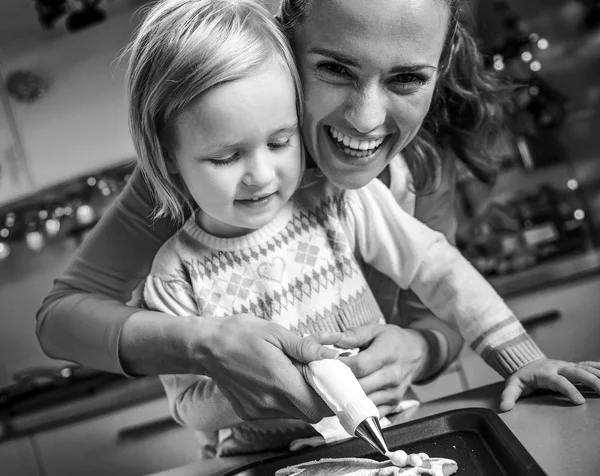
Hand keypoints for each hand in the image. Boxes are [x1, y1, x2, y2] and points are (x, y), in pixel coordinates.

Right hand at [193, 313, 338, 422]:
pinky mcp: (248, 412)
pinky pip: (275, 413)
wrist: (206, 346)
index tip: (332, 383)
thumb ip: (305, 348)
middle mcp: (269, 402)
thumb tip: (332, 356)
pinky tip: (277, 382)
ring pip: (294, 415)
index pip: (318, 406)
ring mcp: (257, 410)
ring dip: (301, 400)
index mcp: (280, 381)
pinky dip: (283, 402)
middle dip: (319, 399)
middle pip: (309, 414)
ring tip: (296, 376)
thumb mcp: (276, 333)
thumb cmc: (241, 334)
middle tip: (317, 378)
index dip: (331, 398)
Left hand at [315, 324, 428, 416]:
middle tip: (322, 381)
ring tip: (330, 392)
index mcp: (387, 354)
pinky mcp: (393, 404)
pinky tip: (345, 403)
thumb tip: (333, 341)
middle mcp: (392, 376)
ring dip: (346, 400)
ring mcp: (394, 393)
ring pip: (364, 403)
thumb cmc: (392, 340)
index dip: (341, 367)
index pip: (360, 366)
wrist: (418, 353)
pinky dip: (357, 411)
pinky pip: (372, 413)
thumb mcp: (375, 330)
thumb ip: (354, 335)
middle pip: (360, 387)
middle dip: (339, 385)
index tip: (326, 364)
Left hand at [500, 359, 599, 411]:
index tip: (579, 402)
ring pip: (584, 368)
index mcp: (545, 373)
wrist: (524, 361)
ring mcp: (566, 365)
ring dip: (597, 374)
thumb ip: (508, 396)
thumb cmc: (521, 376)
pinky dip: (598, 367)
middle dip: (590, 381)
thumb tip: (504, 408)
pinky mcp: (571, 365)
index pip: (559, 381)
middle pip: (576, 372)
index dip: (569, 390)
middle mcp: (557, 367)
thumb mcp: (512, 385)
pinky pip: (587, 365)